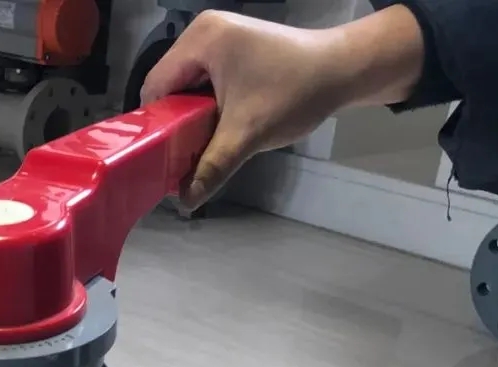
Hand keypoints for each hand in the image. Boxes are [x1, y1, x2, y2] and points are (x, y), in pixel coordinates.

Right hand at [140, 7, 425, 207]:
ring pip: (185, 88)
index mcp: (201, 39)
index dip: (154, 125)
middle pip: (168, 87)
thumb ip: (211, 167)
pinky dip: (206, 108)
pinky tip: (216, 130)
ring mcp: (219, 38)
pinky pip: (203, 83)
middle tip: (181, 158)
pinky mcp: (232, 49)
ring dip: (191, 119)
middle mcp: (204, 32)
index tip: (161, 157)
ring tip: (199, 148)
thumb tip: (184, 203)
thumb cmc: (295, 92)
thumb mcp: (247, 134)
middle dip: (174, 124)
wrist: (343, 70)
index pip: (154, 86)